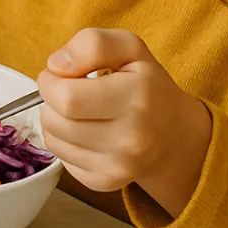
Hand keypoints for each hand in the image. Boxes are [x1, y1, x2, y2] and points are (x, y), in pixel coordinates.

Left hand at [37, 28, 211, 213]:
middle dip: (52, 101)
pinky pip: (61, 159)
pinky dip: (65, 143)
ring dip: (56, 121)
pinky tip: (88, 134)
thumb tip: (56, 65)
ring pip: (52, 140)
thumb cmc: (146, 85)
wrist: (175, 134)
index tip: (62, 75)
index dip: (51, 81)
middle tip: (72, 93)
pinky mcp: (105, 183)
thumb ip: (92, 43)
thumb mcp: (129, 48)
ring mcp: (119, 167)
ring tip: (81, 113)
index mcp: (137, 98)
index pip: (64, 97)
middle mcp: (131, 139)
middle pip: (54, 120)